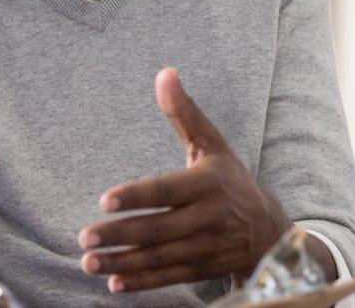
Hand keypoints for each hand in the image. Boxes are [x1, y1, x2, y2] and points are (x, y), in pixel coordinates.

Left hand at [78, 67, 293, 292]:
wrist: (270, 230)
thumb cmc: (230, 179)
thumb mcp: (212, 144)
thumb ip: (184, 112)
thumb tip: (165, 72)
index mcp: (207, 184)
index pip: (166, 190)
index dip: (136, 196)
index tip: (105, 201)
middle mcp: (208, 218)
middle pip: (158, 228)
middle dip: (119, 234)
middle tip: (84, 236)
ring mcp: (205, 248)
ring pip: (159, 258)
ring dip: (122, 262)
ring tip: (88, 261)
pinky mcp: (202, 270)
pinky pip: (168, 278)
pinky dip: (141, 283)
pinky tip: (113, 282)